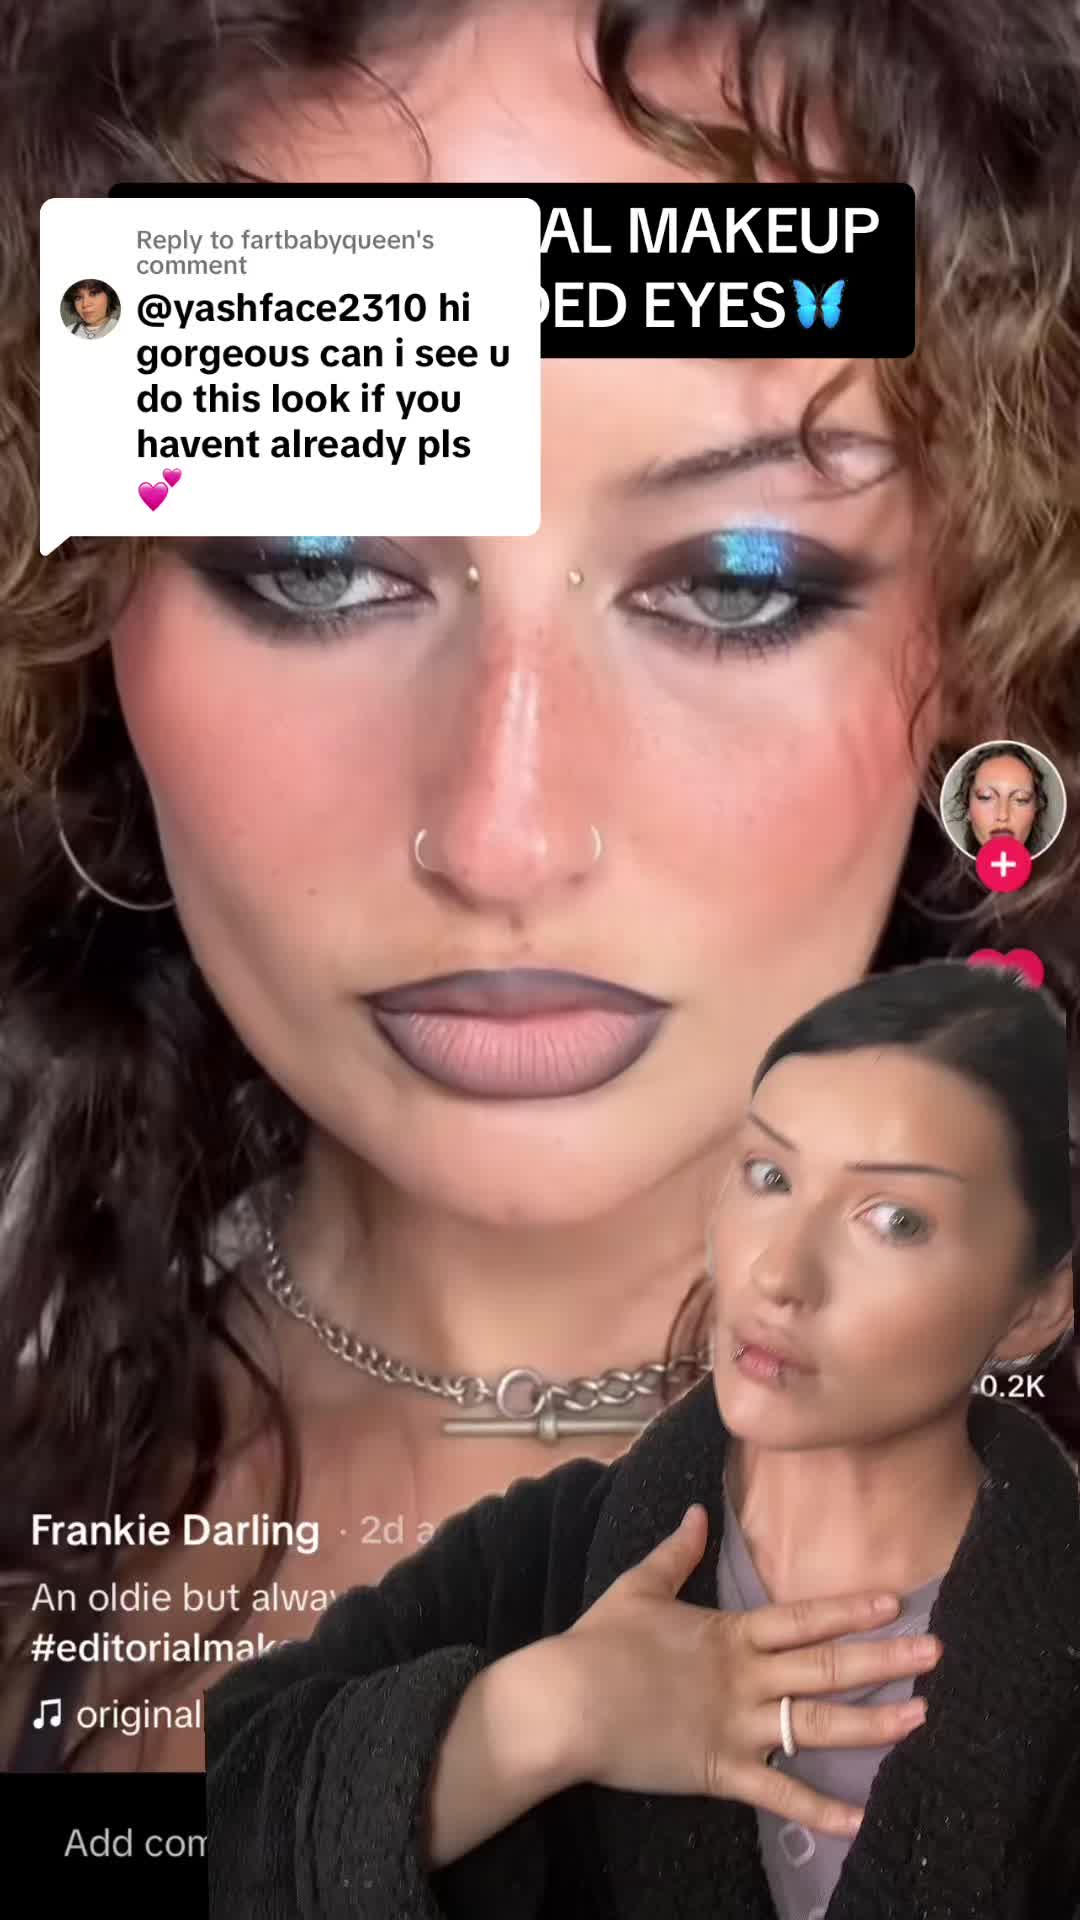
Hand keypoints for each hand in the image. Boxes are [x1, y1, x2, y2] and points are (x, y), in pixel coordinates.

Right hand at [562, 1504, 941, 1836]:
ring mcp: (737, 1726)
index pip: (802, 1618)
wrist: (565, 1702)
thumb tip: (697, 1514)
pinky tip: (861, 1819)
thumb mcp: (639, 1586)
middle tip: (936, 1653)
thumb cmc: (598, 1642)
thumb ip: (676, 1552)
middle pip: (826, 1667)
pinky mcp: (721, 1771)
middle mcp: (745, 1677)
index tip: (895, 1602)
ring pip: (816, 1726)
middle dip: (884, 1659)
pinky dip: (821, 1810)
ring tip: (920, 1718)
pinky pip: (780, 1795)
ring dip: (872, 1724)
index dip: (849, 1609)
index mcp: (730, 1633)